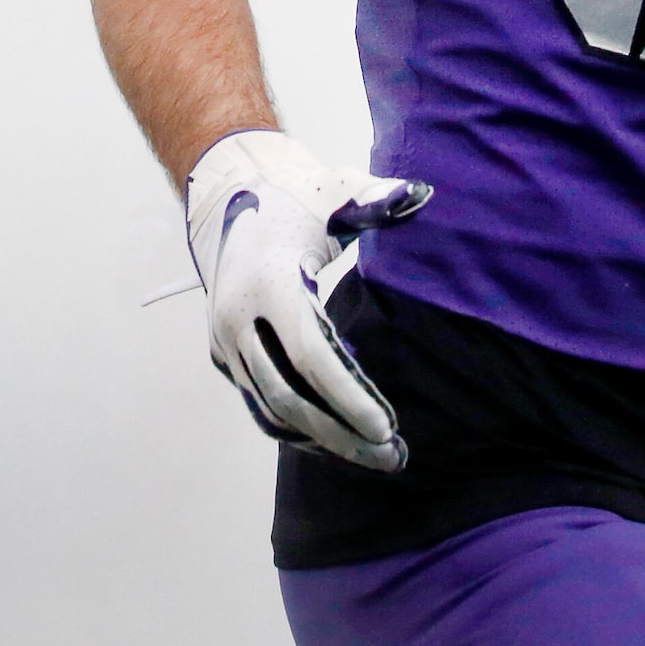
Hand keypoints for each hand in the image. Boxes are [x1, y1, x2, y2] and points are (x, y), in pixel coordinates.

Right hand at [184, 131, 430, 469]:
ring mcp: (225, 340)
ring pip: (270, 410)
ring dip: (321, 439)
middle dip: (340, 433)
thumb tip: (421, 196)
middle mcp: (238, 318)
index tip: (387, 427)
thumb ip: (377, 198)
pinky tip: (334, 440)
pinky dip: (295, 429)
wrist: (230, 199)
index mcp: (269, 283)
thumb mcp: (335, 190)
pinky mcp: (223, 353)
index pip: (310, 355)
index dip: (348, 396)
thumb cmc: (295, 198)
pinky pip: (259, 404)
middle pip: (289, 396)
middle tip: (391, 456)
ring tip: (371, 455)